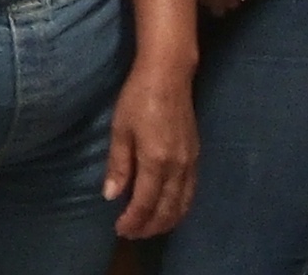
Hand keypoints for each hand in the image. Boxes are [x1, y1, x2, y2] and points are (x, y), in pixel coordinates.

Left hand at [104, 58, 198, 237]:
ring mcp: (190, 162)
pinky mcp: (196, 156)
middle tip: (132, 233)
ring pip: (182, 204)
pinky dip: (180, 207)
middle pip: (166, 210)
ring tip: (148, 228)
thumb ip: (118, 165)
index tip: (120, 229)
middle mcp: (178, 167)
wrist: (169, 74)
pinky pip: (190, 191)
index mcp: (156, 161)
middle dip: (149, 227)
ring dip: (166, 221)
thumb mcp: (120, 130)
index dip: (132, 221)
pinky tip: (169, 209)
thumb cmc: (138, 97)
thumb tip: (111, 196)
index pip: (145, 203)